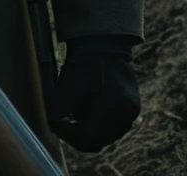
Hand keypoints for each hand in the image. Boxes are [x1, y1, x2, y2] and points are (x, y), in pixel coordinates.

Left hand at [48, 37, 140, 151]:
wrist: (103, 45)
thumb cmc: (82, 64)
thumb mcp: (66, 84)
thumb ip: (58, 109)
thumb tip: (53, 127)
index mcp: (111, 107)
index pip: (87, 139)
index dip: (68, 136)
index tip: (57, 124)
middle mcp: (125, 115)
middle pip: (97, 141)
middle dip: (77, 133)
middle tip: (63, 120)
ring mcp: (132, 114)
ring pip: (106, 137)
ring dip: (90, 130)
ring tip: (76, 111)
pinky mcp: (133, 110)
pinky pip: (115, 128)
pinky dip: (100, 124)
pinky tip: (88, 108)